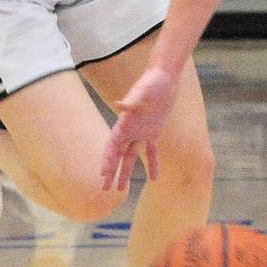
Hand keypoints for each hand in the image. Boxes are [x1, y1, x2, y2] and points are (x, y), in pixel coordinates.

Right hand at [101, 65, 178, 190]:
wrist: (163, 77)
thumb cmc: (151, 82)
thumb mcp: (142, 91)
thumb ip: (132, 100)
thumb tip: (119, 105)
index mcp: (124, 123)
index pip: (112, 146)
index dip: (107, 160)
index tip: (102, 175)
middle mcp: (130, 130)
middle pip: (117, 155)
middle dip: (111, 172)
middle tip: (105, 189)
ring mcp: (141, 131)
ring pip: (130, 156)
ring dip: (125, 172)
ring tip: (121, 189)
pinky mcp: (154, 131)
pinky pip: (152, 151)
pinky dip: (153, 164)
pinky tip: (154, 178)